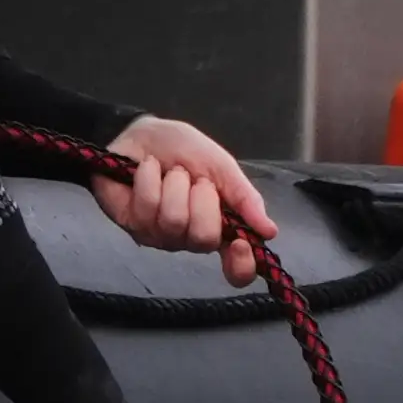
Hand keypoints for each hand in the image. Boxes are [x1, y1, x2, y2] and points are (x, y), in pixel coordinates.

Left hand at [92, 116, 278, 288]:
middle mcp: (190, 238)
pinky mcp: (132, 225)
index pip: (236, 270)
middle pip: (204, 239)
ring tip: (171, 171)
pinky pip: (147, 207)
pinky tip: (147, 169)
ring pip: (174, 222)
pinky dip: (150, 178)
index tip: (240, 244)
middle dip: (203, 199)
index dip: (241, 265)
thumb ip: (245, 198)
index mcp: (219, 227)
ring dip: (175, 185)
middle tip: (196, 179)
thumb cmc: (183, 150)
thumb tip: (269, 231)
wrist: (143, 133)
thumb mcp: (221, 166)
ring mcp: (159, 235)